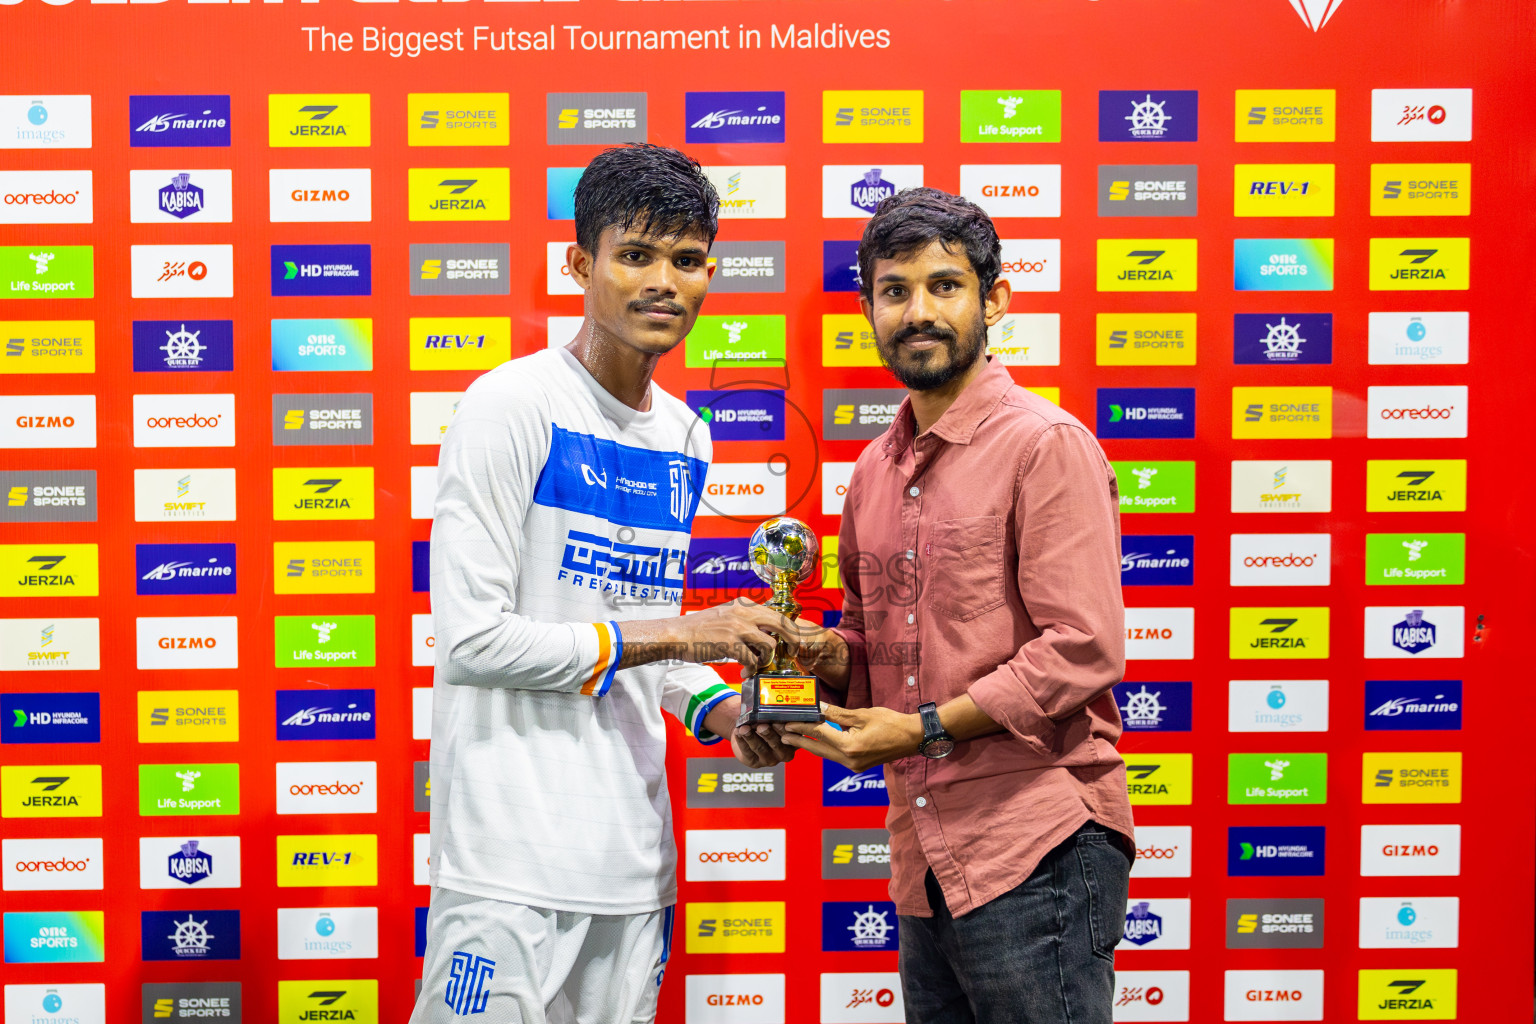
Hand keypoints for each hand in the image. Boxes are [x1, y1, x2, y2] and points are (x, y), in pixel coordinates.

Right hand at [674, 598, 798, 676]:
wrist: (676, 634)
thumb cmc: (699, 628)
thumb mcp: (726, 615)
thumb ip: (745, 620)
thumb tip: (765, 634)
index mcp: (745, 605)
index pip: (778, 614)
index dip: (789, 630)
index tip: (790, 643)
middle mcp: (744, 612)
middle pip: (782, 625)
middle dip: (792, 642)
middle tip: (791, 655)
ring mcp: (738, 627)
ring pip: (769, 645)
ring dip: (765, 660)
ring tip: (754, 665)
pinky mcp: (730, 643)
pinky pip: (752, 660)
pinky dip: (750, 669)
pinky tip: (743, 672)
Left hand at [702, 695, 795, 768]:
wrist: (746, 728)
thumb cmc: (763, 718)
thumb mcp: (772, 713)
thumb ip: (775, 706)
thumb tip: (770, 689)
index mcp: (794, 739)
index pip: (793, 736)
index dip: (785, 729)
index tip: (778, 720)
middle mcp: (785, 752)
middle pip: (778, 745)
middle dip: (769, 735)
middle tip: (762, 726)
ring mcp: (770, 759)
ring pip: (761, 749)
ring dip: (752, 738)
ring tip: (744, 728)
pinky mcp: (755, 762)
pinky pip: (748, 752)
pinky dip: (742, 741)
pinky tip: (738, 732)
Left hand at [781, 703, 923, 771]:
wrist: (913, 738)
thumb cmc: (892, 723)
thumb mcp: (862, 714)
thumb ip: (837, 714)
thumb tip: (818, 708)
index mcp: (850, 747)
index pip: (819, 734)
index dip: (801, 726)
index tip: (787, 722)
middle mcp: (849, 760)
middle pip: (817, 749)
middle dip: (798, 740)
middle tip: (781, 733)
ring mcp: (854, 765)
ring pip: (825, 755)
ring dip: (809, 745)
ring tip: (792, 737)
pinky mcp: (857, 765)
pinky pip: (834, 757)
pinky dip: (823, 748)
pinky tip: (815, 741)